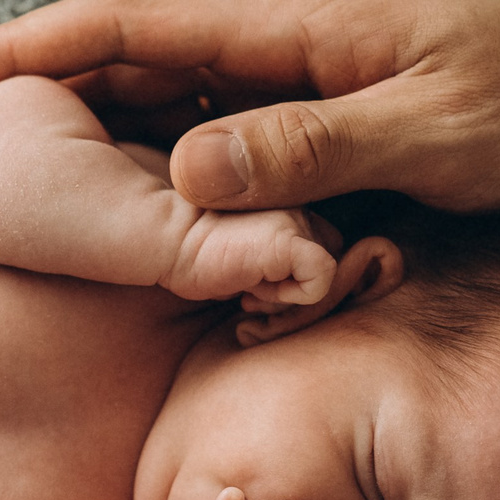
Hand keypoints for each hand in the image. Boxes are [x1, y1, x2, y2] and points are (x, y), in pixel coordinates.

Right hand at [0, 0, 499, 233]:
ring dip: (91, 126)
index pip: (129, 24)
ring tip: (4, 169)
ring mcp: (306, 68)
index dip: (23, 45)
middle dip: (31, 83)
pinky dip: (163, 154)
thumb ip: (310, 152)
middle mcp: (286, 36)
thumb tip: (182, 170)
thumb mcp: (434, 138)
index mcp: (296, 24)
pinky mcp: (331, 104)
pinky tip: (134, 195)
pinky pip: (222, 127)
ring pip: (171, 94)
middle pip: (130, 54)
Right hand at [161, 207, 333, 308]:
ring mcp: (299, 217)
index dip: (297, 276)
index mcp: (299, 201)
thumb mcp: (255, 259)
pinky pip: (319, 283)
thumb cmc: (202, 256)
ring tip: (248, 289)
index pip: (328, 249)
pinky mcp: (291, 238)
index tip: (257, 285)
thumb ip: (289, 261)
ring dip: (288, 295)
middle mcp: (305, 202)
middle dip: (297, 287)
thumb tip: (316, 292)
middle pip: (333, 263)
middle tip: (253, 291)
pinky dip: (291, 299)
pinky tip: (252, 291)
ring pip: (328, 276)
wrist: (166, 241)